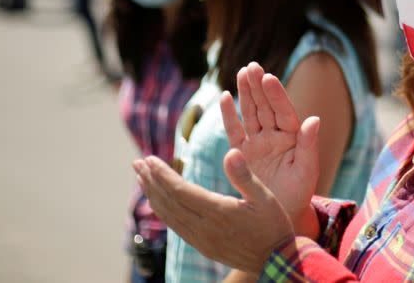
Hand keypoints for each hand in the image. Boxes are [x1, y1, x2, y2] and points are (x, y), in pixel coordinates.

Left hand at [133, 151, 292, 272]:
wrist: (276, 261)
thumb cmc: (273, 225)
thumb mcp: (265, 196)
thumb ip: (244, 175)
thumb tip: (231, 152)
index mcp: (218, 212)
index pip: (180, 191)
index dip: (162, 174)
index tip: (149, 159)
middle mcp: (204, 227)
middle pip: (169, 201)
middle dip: (151, 181)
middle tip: (137, 162)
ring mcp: (201, 239)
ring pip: (168, 215)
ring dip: (153, 195)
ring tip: (142, 178)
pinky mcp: (202, 246)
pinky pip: (175, 226)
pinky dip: (163, 210)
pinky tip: (158, 200)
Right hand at [220, 63, 320, 236]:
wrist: (281, 213)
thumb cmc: (299, 192)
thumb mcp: (307, 170)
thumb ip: (308, 144)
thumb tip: (314, 118)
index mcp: (292, 136)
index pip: (283, 111)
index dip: (276, 94)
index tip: (269, 77)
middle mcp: (274, 135)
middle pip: (265, 106)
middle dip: (258, 86)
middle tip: (252, 66)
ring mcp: (257, 142)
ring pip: (250, 112)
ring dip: (246, 93)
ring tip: (242, 72)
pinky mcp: (241, 152)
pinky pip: (234, 130)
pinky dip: (229, 114)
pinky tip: (225, 96)